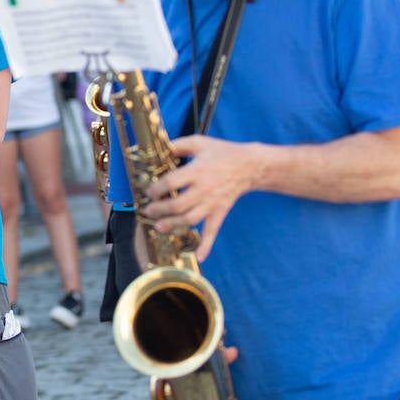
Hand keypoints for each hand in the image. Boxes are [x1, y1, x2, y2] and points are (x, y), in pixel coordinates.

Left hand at [140, 135, 257, 261]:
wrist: (251, 165)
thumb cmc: (222, 152)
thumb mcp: (199, 142)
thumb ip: (178, 145)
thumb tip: (159, 148)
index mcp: (198, 171)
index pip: (172, 183)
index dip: (157, 189)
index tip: (149, 192)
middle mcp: (205, 189)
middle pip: (178, 205)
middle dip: (160, 210)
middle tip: (148, 211)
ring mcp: (213, 203)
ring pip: (190, 219)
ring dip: (173, 225)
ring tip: (158, 227)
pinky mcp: (220, 212)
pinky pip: (213, 230)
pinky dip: (207, 245)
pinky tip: (199, 257)